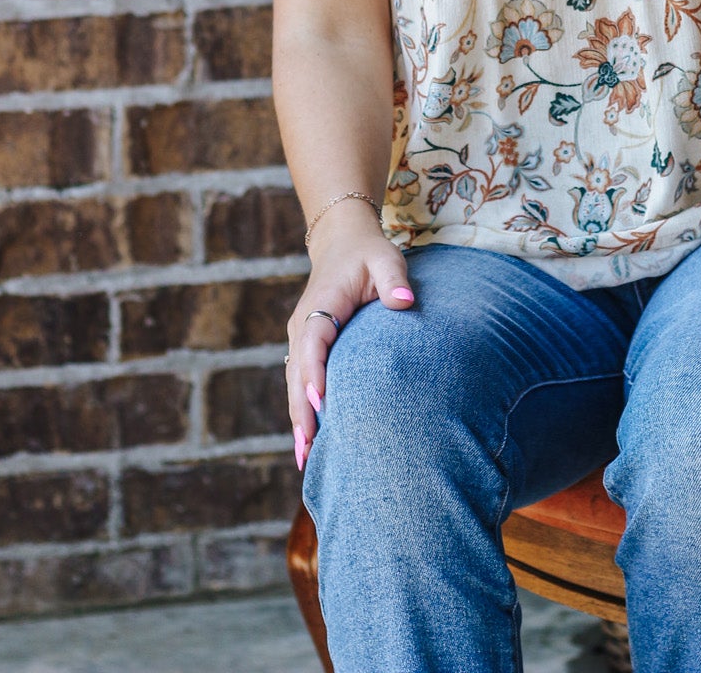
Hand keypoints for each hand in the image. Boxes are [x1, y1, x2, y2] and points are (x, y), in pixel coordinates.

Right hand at [286, 205, 415, 471]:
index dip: (314, 371)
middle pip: (297, 372)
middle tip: (308, 449)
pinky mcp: (307, 348)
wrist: (342, 243)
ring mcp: (301, 338)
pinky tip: (309, 443)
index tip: (319, 402)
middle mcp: (303, 325)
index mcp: (320, 303)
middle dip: (301, 411)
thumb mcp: (385, 257)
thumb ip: (394, 278)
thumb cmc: (368, 253)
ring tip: (305, 459)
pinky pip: (301, 382)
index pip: (313, 341)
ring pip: (295, 383)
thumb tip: (405, 301)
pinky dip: (303, 411)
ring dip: (298, 419)